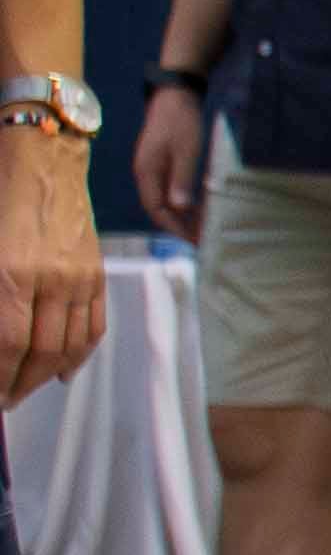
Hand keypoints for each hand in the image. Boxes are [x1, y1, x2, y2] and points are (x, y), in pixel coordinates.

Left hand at [0, 131, 102, 399]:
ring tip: (27, 387)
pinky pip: (94, 326)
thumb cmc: (0, 195)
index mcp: (12, 274)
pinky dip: (81, 354)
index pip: (8, 346)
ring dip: (46, 375)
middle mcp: (51, 281)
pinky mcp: (97, 272)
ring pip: (69, 346)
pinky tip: (63, 370)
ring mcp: (80, 278)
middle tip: (5, 398)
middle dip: (18, 383)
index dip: (0, 377)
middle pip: (40, 353)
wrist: (41, 156)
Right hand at [133, 85, 205, 242]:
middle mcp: (145, 173)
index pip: (156, 209)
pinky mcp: (161, 162)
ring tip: (204, 226)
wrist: (175, 94)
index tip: (194, 239)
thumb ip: (181, 178)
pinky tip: (199, 206)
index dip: (174, 226)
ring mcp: (152, 168)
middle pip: (159, 207)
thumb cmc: (181, 120)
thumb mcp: (186, 150)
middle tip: (203, 238)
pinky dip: (183, 201)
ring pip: (164, 199)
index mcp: (146, 171)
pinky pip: (169, 189)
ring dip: (182, 215)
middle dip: (179, 225)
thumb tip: (180, 207)